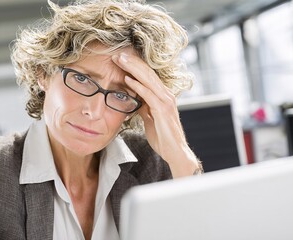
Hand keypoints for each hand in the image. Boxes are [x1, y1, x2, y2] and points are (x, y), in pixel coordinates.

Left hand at [112, 52, 199, 176]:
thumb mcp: (150, 118)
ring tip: (120, 60)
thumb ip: (144, 106)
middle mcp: (166, 94)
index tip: (120, 59)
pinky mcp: (163, 110)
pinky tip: (127, 80)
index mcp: (162, 95)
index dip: (134, 66)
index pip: (147, 75)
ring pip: (148, 79)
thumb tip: (135, 99)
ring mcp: (166, 101)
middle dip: (132, 62)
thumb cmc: (163, 136)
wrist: (174, 152)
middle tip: (117, 53)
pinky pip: (148, 95)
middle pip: (147, 73)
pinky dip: (138, 86)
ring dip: (133, 69)